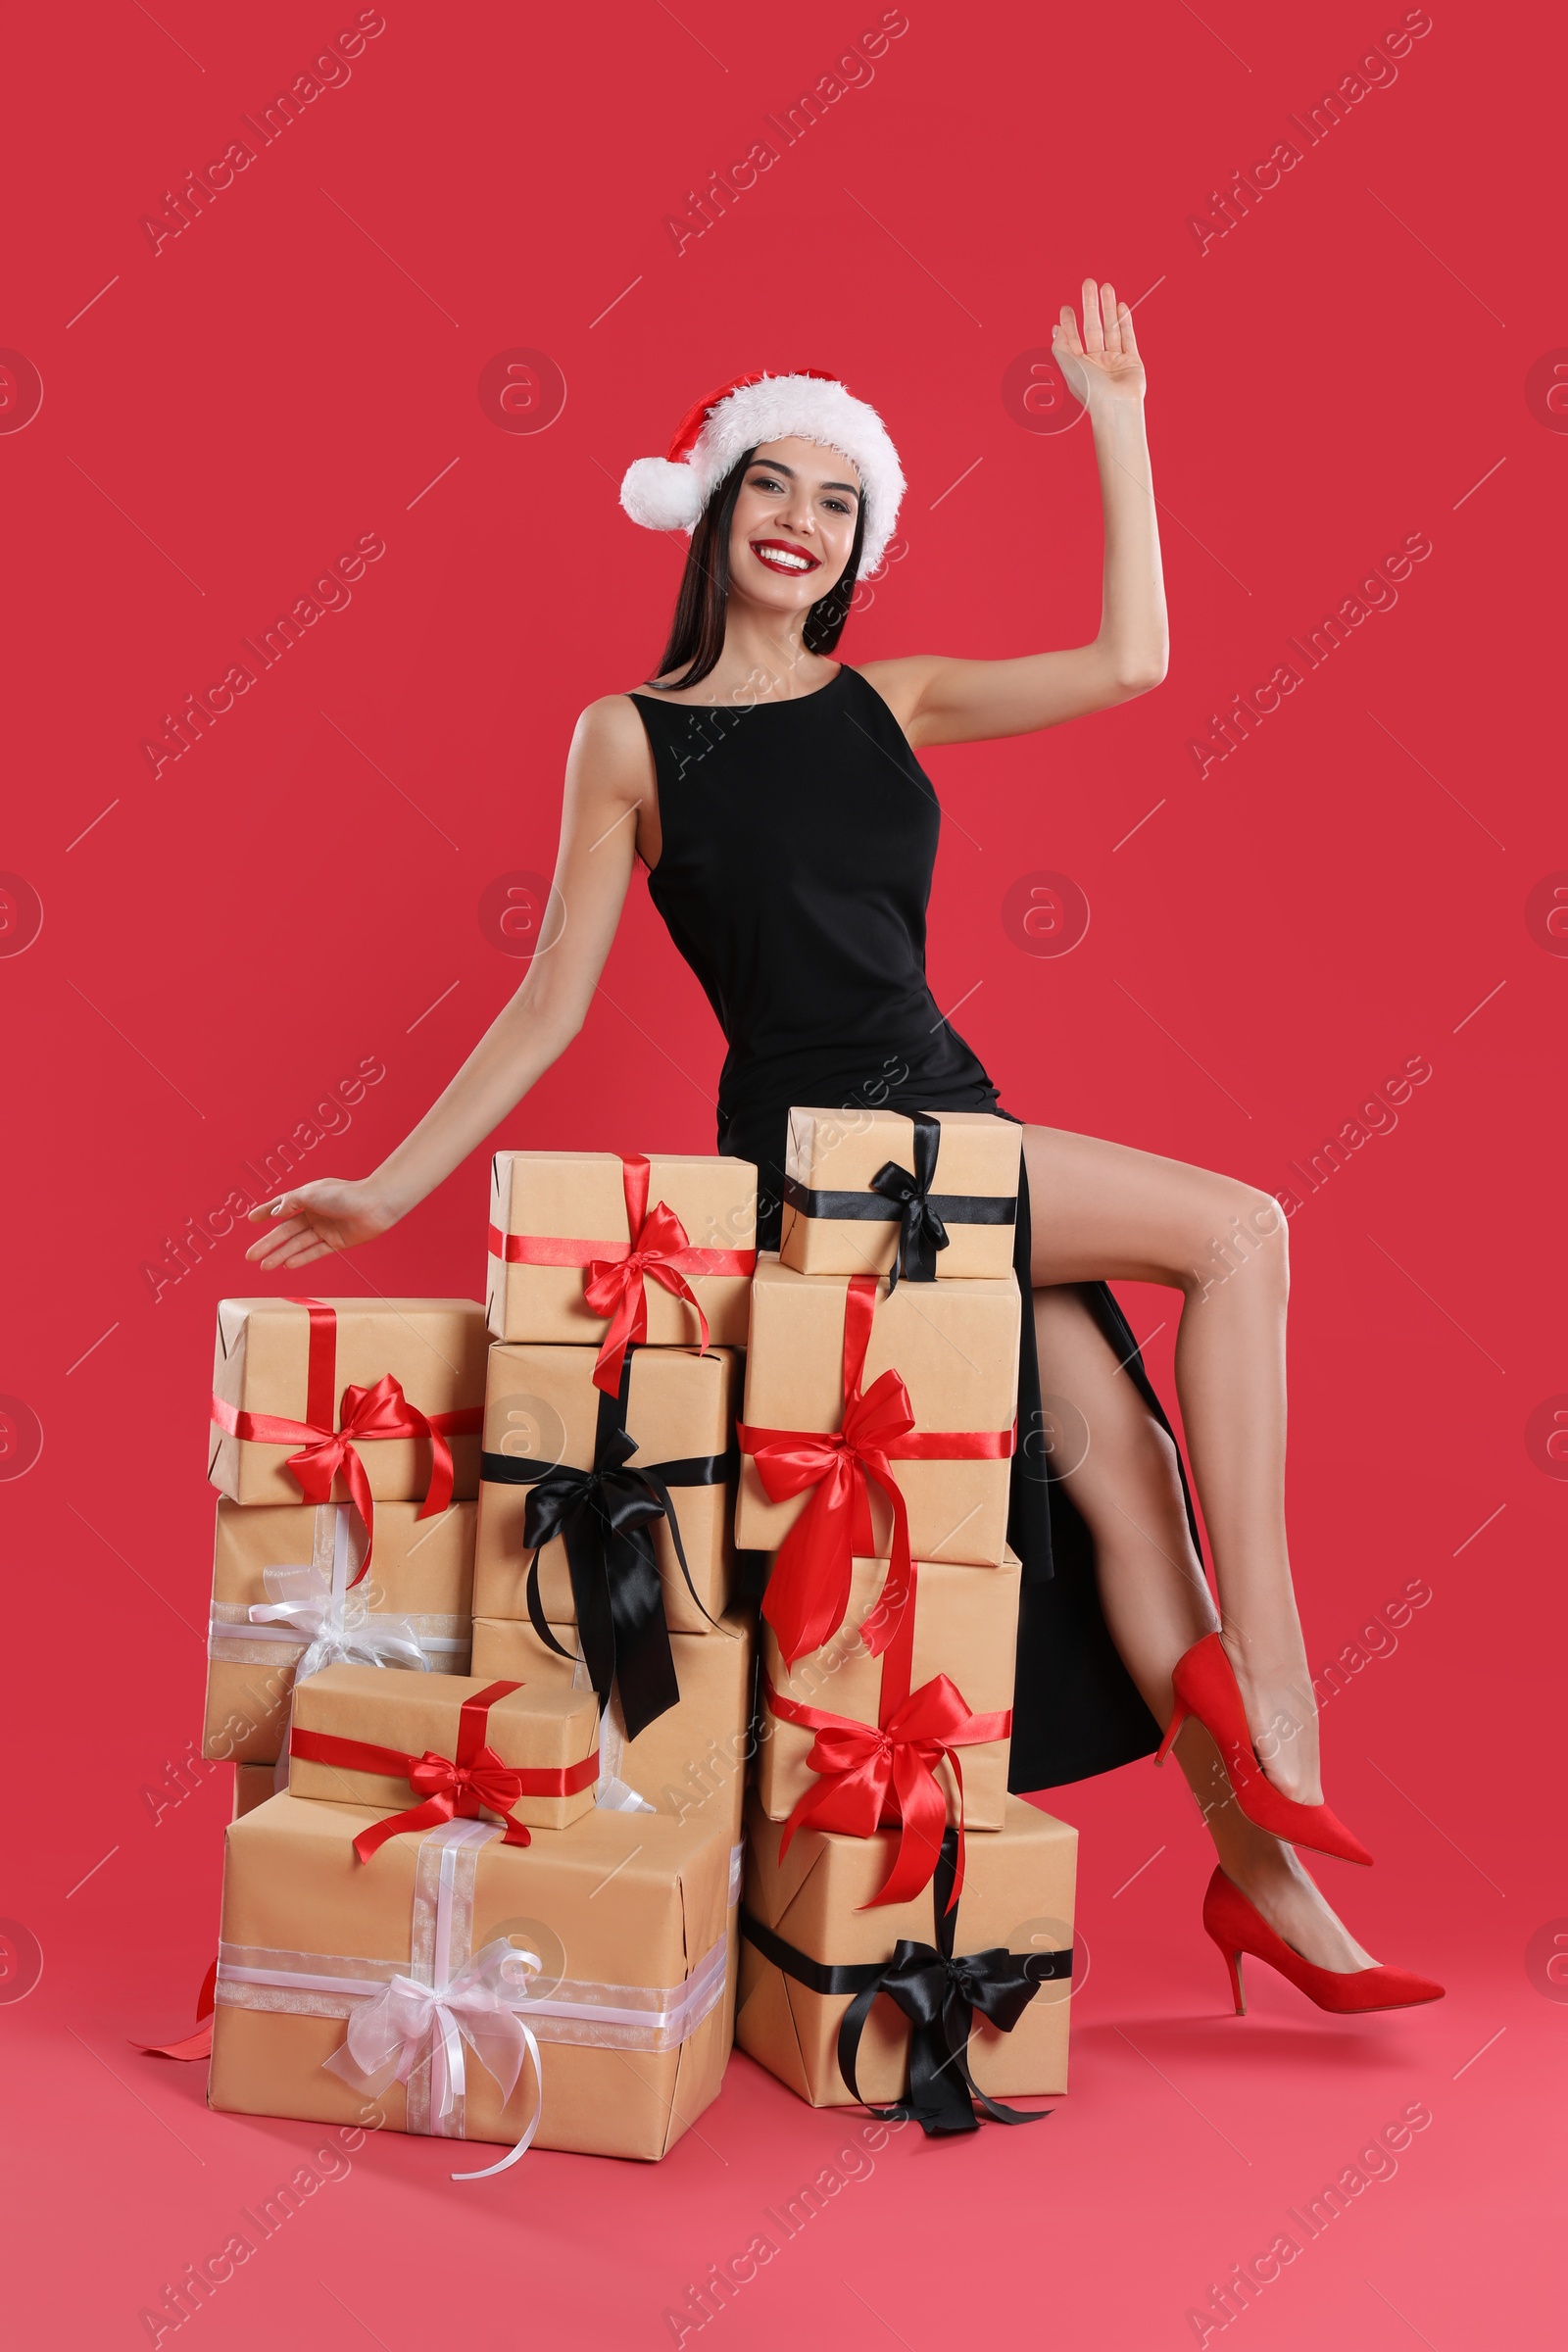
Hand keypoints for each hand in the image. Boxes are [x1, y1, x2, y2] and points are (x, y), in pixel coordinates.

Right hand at [245, 1177, 399, 1271]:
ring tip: (264, 1266)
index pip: (282, 1206)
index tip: (251, 1219)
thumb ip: (290, 1202)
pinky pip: (315, 1252)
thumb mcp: (310, 1194)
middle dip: (267, 1244)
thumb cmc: (345, 1194)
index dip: (266, 1212)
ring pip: (298, 1244)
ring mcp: (326, 1228)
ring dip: (281, 1255)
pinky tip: (287, 1265)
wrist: (375, 1205)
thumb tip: (274, 1212)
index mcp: (308, 1197)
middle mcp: (315, 1213)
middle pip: (286, 1231)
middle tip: (250, 1256)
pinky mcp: (337, 1242)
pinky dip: (301, 1259)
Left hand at [1052, 277, 1145, 410]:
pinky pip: (1128, 337)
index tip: (1066, 307)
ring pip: (1111, 328)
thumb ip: (1060, 346)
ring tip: (1106, 286)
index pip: (1072, 339)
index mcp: (1079, 367)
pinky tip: (1120, 305)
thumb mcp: (1068, 365)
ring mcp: (1115, 361)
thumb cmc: (1089, 390)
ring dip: (1107, 307)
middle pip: (1092, 328)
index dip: (1069, 323)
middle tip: (1088, 283)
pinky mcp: (1132, 361)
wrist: (1115, 407)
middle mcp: (1096, 363)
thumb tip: (1055, 328)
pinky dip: (1124, 321)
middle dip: (1089, 306)